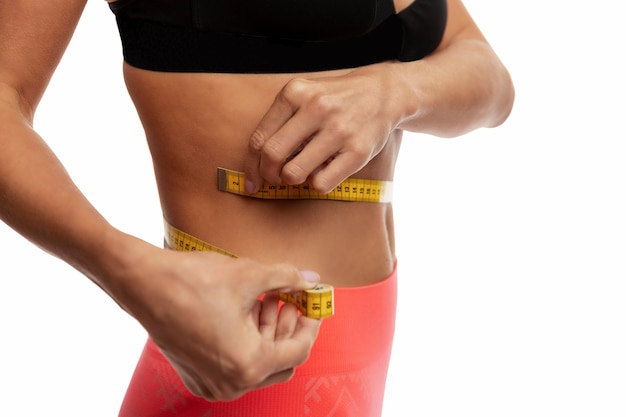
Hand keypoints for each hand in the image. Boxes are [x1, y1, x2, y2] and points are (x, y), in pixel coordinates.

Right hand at [125, 247, 321, 400]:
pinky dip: (246, 341)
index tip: (313, 306)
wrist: (142, 283)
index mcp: (248, 364)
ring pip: (258, 364)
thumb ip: (288, 278)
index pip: (298, 351)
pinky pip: (235, 365)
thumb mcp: (250, 274)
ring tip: (265, 298)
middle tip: (289, 299)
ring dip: (267, 332)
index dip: (311, 324)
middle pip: (281, 363)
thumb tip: (311, 278)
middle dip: (289, 329)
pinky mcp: (196, 375)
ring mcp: (211, 383)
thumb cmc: (193, 281)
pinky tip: (245, 310)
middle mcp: (231, 383)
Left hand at [244, 66, 399, 193]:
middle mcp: (316, 108)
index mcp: (296, 92)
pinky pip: (321, 183)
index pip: (260, 138)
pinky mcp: (357, 151)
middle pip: (273, 156)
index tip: (253, 180)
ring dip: (292, 179)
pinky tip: (323, 171)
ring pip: (294, 173)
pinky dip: (317, 183)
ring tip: (301, 171)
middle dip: (268, 175)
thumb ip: (279, 122)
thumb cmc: (334, 99)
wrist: (383, 93)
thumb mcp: (304, 95)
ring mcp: (339, 130)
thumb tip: (256, 165)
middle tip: (274, 179)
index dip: (252, 165)